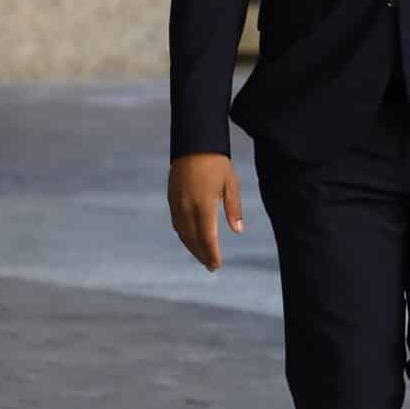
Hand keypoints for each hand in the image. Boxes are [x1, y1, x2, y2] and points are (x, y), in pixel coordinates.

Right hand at [167, 153, 244, 271]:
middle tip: (211, 266)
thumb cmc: (216, 162)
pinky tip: (191, 239)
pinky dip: (184, 235)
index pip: (207, 237)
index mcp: (204, 204)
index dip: (211, 254)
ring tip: (202, 256)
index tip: (217, 265)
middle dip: (202, 254)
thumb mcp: (231, 183)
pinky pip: (177, 223)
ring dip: (192, 247)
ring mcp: (177, 203)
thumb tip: (238, 230)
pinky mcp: (171, 199)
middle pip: (193, 239)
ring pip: (183, 233)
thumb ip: (233, 208)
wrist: (193, 143)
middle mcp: (187, 207)